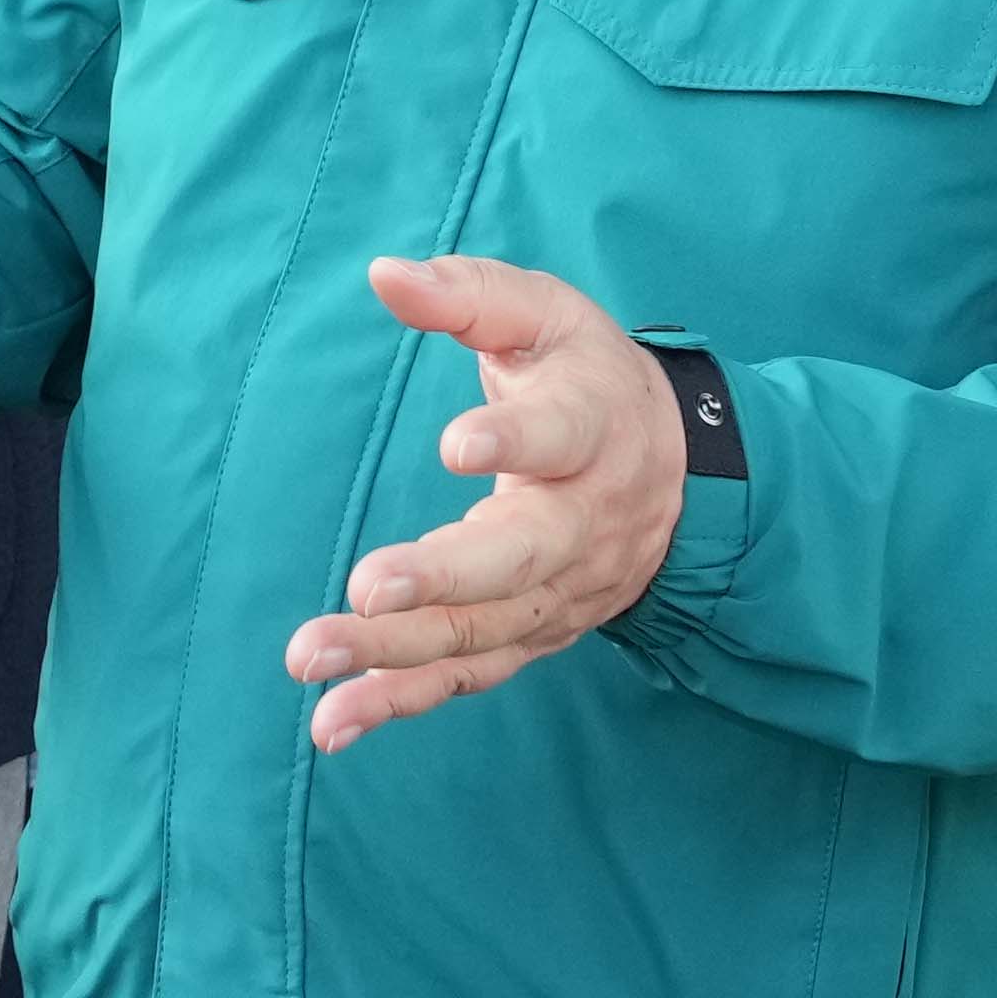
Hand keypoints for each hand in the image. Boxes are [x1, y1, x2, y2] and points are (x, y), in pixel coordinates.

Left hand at [281, 257, 683, 751]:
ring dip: (395, 652)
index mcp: (592, 430)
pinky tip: (332, 723)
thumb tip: (385, 274)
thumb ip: (470, 294)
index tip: (457, 445)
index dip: (514, 441)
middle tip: (367, 589)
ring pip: (481, 629)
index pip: (560, 436)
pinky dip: (399, 701)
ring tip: (312, 658)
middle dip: (444, 576)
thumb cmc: (589, 381)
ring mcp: (560, 591)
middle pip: (520, 556)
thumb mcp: (547, 317)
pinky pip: (466, 675)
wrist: (684, 474)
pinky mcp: (533, 634)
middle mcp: (583, 522)